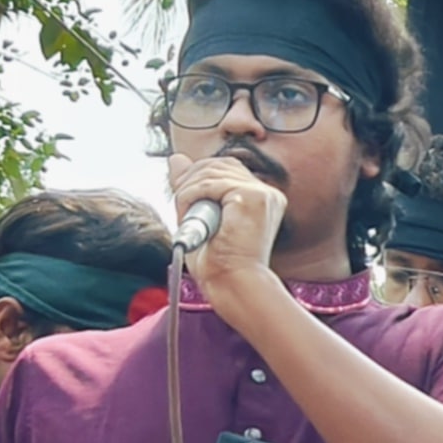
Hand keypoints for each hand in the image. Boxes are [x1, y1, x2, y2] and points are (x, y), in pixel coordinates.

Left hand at [166, 152, 288, 304]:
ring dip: (188, 191)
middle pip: (218, 163)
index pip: (226, 168)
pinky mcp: (253, 197)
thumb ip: (191, 185)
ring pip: (211, 171)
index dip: (198, 178)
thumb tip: (175, 158)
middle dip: (190, 180)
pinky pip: (209, 183)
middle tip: (180, 205)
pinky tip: (188, 214)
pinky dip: (190, 196)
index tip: (183, 197)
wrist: (232, 284)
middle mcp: (267, 193)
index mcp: (261, 198)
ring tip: (184, 215)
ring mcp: (263, 193)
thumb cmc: (219, 263)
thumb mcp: (200, 216)